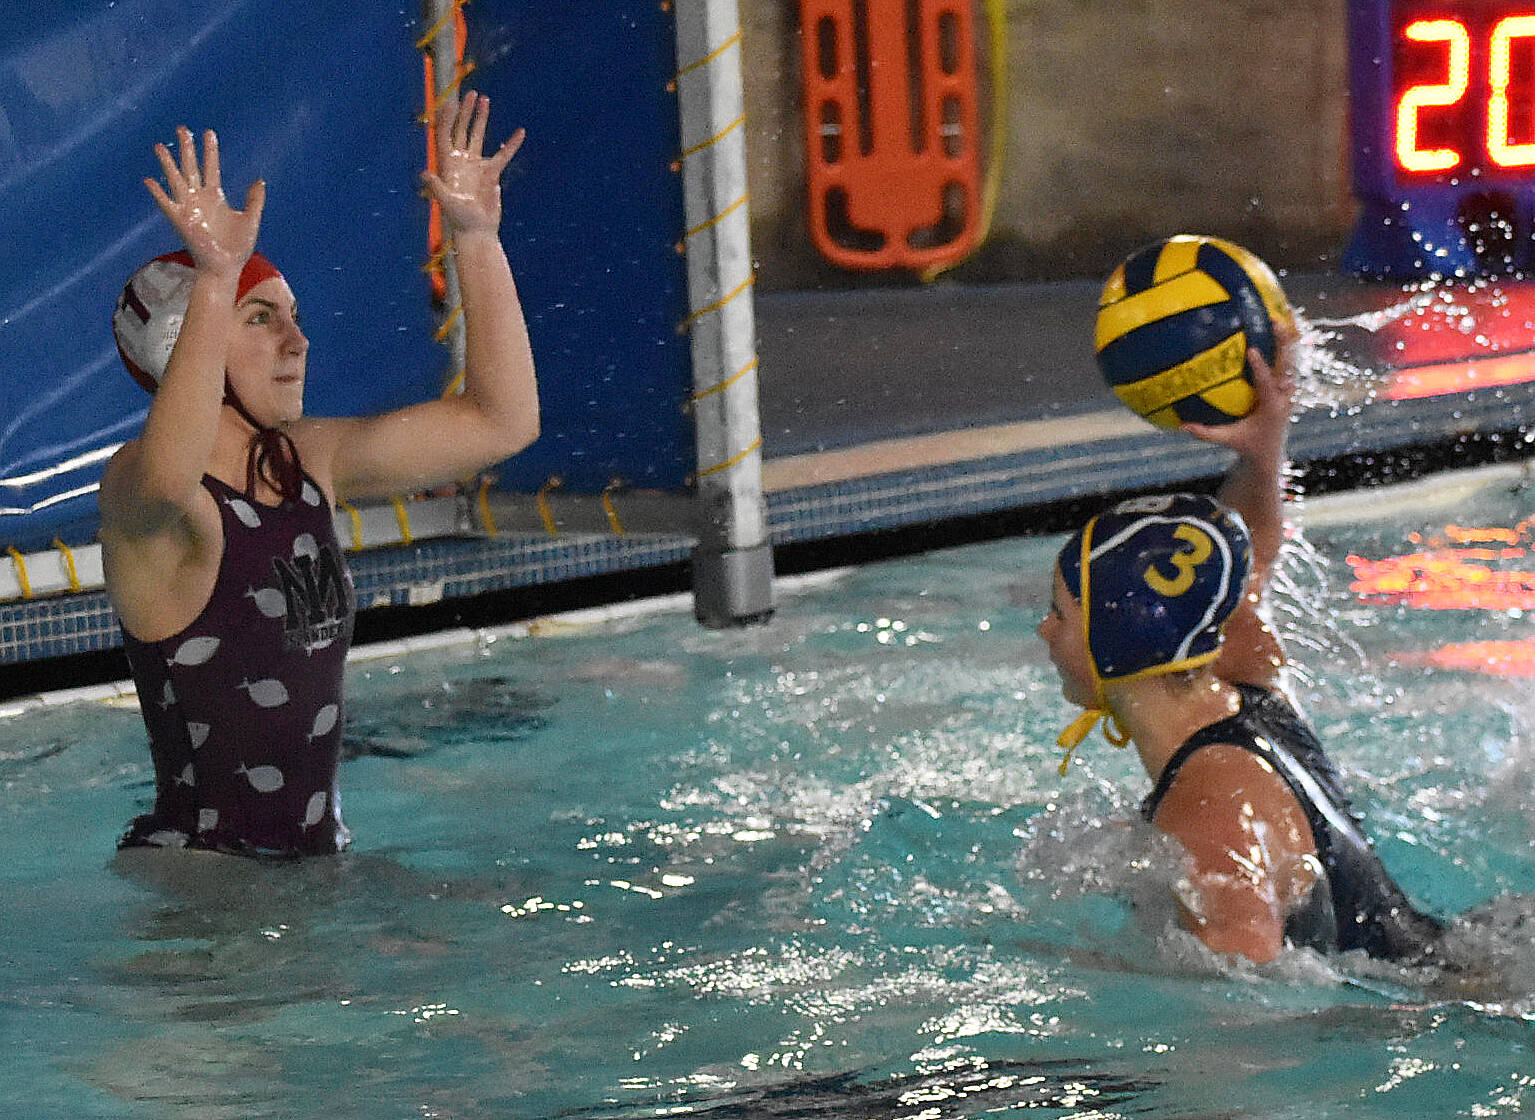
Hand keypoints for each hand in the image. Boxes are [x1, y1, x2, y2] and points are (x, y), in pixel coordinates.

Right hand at [143, 127, 264, 279]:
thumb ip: (254, 200)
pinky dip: (157, 193)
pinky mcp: (180, 220)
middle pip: (191, 168)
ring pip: (176, 180)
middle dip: (187, 149)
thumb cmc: (237, 247)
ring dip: (167, 164)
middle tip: (181, 128)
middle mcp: (199, 198)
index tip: (208, 133)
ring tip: (159, 146)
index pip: (211, 167)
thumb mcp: (250, 219)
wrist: (226, 268)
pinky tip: (149, 180)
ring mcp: (188, 208)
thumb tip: (259, 180)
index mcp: (215, 196)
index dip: (210, 151)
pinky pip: (166, 204)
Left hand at [421, 91, 524, 236]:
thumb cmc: (460, 219)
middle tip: (472, 95)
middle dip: (466, 112)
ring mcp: (475, 165)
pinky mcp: (491, 173)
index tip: (454, 103)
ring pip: (478, 136)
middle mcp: (460, 160)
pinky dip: (511, 144)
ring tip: (485, 100)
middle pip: (462, 129)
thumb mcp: (447, 202)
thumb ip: (437, 187)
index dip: (449, 118)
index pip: (445, 134)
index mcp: (447, 163)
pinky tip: (520, 132)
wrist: (477, 231)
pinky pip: (503, 154)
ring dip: (481, 118)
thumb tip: (425, 174)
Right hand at [1181, 330, 1295, 462]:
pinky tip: (1275, 331)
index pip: (1267, 383)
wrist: (1270, 452)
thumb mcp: (1226, 440)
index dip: (1260, 367)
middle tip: (1276, 322)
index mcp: (1271, 407)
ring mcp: (1288, 391)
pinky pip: (1288, 365)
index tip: (1253, 350)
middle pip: (1288, 366)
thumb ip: (1206, 433)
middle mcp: (1284, 396)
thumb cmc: (1247, 445)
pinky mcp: (1287, 388)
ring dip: (1286, 341)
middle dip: (1283, 344)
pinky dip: (1284, 348)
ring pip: (1291, 362)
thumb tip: (1182, 426)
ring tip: (1278, 318)